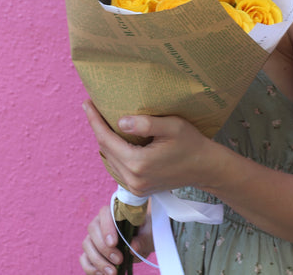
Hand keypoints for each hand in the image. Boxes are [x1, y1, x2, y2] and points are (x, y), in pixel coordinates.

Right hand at [79, 205, 153, 273]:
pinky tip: (103, 274)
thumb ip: (142, 239)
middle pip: (93, 230)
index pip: (105, 213)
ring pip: (87, 245)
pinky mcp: (90, 251)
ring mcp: (94, 236)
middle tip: (119, 260)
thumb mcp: (148, 234)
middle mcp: (101, 221)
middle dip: (104, 248)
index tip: (114, 243)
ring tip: (112, 272)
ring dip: (98, 261)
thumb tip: (133, 246)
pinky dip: (91, 268)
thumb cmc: (145, 233)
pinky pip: (84, 259)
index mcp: (115, 211)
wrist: (142, 242)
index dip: (106, 227)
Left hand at [82, 100, 216, 196]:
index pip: (107, 139)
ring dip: (104, 140)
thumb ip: (145, 124)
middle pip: (105, 150)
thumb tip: (120, 122)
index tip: (87, 103)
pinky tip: (115, 138)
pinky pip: (118, 167)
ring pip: (110, 160)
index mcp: (138, 163)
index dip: (94, 120)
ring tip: (100, 120)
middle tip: (91, 107)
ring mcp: (136, 186)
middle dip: (97, 128)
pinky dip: (113, 151)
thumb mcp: (172, 126)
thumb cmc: (191, 143)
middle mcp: (133, 178)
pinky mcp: (140, 188)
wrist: (205, 167)